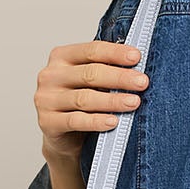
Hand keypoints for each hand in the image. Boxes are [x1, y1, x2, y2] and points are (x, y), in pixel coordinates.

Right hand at [34, 40, 148, 163]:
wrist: (63, 138)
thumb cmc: (81, 104)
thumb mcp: (90, 82)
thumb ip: (105, 68)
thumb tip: (138, 62)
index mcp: (61, 57)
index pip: (91, 50)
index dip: (115, 53)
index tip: (137, 58)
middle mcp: (50, 75)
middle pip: (89, 73)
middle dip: (119, 78)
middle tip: (142, 82)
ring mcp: (46, 99)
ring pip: (84, 98)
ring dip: (112, 100)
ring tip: (134, 102)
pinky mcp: (47, 122)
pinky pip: (76, 121)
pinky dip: (96, 121)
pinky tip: (113, 122)